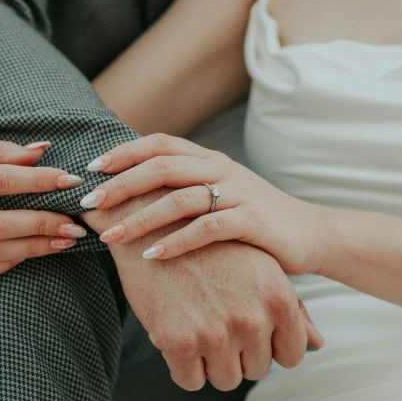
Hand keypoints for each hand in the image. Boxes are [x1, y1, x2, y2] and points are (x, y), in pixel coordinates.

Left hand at [79, 133, 325, 273]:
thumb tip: (133, 192)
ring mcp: (239, 193)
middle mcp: (222, 170)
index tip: (91, 169)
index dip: (123, 152)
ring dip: (141, 218)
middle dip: (121, 184)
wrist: (311, 234)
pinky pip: (207, 229)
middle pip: (162, 167)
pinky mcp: (253, 221)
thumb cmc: (256, 220)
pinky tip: (154, 256)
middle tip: (90, 202)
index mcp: (211, 160)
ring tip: (113, 236)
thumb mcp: (221, 194)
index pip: (160, 144)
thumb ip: (186, 188)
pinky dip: (176, 242)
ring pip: (180, 198)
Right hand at [81, 190, 324, 391]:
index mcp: (278, 298)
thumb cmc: (215, 245)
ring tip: (200, 327)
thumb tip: (317, 345)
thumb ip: (294, 310)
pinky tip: (179, 336)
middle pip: (257, 369)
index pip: (293, 355)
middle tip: (219, 322)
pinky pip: (190, 381)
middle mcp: (252, 319)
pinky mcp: (178, 342)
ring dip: (213, 363)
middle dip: (241, 354)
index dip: (272, 348)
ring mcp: (215, 333)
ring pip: (226, 379)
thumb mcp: (262, 268)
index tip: (253, 332)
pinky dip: (184, 367)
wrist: (155, 222)